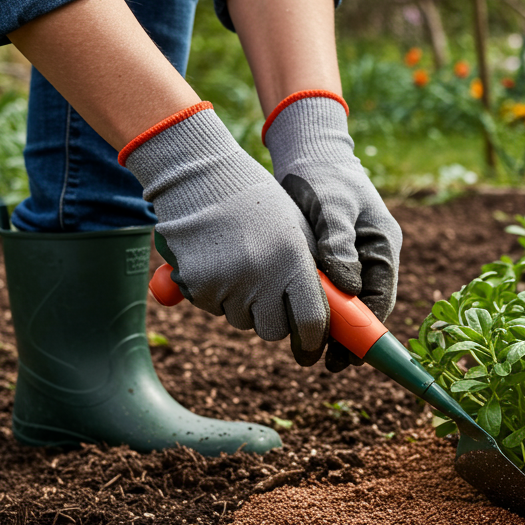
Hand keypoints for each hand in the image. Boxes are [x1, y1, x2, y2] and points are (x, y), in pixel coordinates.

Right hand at [122, 104, 330, 364]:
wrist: (199, 177)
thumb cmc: (258, 204)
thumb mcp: (298, 230)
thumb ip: (314, 275)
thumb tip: (328, 320)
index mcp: (294, 259)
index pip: (311, 322)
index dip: (313, 341)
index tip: (312, 348)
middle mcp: (262, 275)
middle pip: (274, 331)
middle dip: (276, 321)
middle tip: (271, 295)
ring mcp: (226, 282)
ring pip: (243, 321)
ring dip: (245, 306)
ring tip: (242, 264)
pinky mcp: (196, 285)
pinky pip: (214, 308)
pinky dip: (217, 295)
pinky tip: (217, 262)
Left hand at [264, 93, 402, 371]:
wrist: (308, 152)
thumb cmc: (323, 176)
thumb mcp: (332, 206)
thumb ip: (339, 244)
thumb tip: (347, 286)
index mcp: (383, 247)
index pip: (382, 299)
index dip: (367, 332)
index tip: (349, 357)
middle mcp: (371, 258)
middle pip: (366, 309)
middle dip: (348, 338)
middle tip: (326, 363)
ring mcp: (352, 260)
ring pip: (345, 304)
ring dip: (329, 326)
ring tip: (308, 348)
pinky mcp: (330, 260)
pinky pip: (326, 292)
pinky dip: (314, 307)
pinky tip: (294, 319)